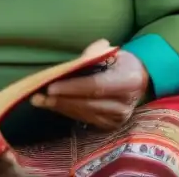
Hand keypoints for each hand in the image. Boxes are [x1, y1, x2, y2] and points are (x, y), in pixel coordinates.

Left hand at [30, 40, 149, 130]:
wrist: (140, 80)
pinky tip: (53, 106)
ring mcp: (117, 118)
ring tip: (39, 101)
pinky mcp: (110, 126)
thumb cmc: (123, 63)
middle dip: (61, 100)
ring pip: (84, 113)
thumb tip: (76, 62)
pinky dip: (67, 111)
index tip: (51, 87)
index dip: (73, 88)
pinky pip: (85, 119)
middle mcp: (124, 104)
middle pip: (88, 103)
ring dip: (60, 107)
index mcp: (128, 82)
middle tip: (38, 96)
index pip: (96, 86)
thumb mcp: (113, 52)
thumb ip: (95, 54)